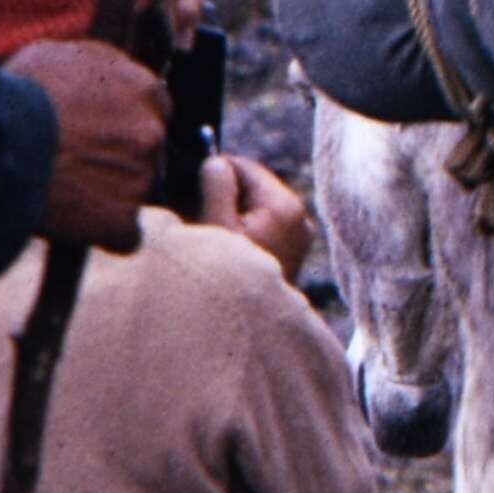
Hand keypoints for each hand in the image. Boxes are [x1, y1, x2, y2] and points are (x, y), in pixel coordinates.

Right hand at [10, 39, 166, 251]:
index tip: (102, 132)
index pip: (156, 108)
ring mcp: (141, 177)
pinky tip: (76, 223)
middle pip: (148, 151)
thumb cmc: (19, 93)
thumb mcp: (60, 55)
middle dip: (121, 157)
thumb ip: (99, 67)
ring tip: (66, 189)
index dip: (126, 121)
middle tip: (80, 162)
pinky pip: (125, 235)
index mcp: (144, 89)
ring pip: (135, 191)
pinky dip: (104, 233)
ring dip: (109, 193)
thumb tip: (106, 77)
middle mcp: (151, 132)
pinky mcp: (123, 218)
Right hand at [197, 150, 316, 285]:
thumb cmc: (229, 278)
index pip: (245, 167)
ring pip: (257, 209)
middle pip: (252, 188)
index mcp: (285, 205)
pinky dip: (245, 233)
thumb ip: (216, 185)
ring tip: (213, 237)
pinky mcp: (293, 255)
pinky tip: (228, 251)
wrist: (247, 330)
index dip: (216, 172)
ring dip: (233, 215)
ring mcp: (300, 238)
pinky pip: (265, 229)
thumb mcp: (214, 225)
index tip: (193, 186)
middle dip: (225, 196)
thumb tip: (216, 163)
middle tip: (199, 214)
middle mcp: (300, 218)